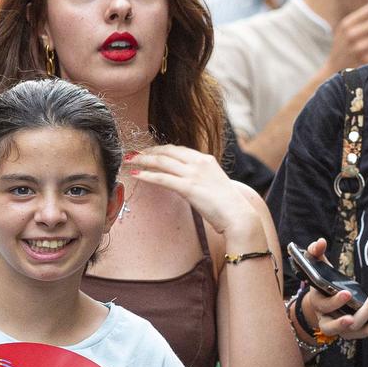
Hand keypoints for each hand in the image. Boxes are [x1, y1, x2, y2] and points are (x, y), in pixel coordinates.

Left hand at [127, 146, 267, 248]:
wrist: (239, 217)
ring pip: (161, 161)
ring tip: (129, 162)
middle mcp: (199, 163)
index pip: (178, 149)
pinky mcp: (189, 187)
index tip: (148, 152)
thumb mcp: (214, 185)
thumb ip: (201, 179)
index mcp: (206, 160)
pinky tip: (137, 175)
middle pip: (167, 151)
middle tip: (133, 154)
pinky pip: (162, 178)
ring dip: (143, 160)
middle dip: (147, 152)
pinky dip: (147, 175)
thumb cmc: (228, 206)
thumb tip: (188, 182)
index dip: (160, 149)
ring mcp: (194, 174)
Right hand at [295, 237, 367, 340]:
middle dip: (358, 313)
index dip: (335, 302)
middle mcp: (327, 321)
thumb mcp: (317, 267)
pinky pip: (367, 332)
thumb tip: (320, 242)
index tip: (347, 293)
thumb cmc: (322, 282)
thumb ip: (315, 253)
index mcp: (317, 305)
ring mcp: (341, 330)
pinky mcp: (354, 331)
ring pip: (355, 331)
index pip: (324, 307)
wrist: (325, 301)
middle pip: (338, 326)